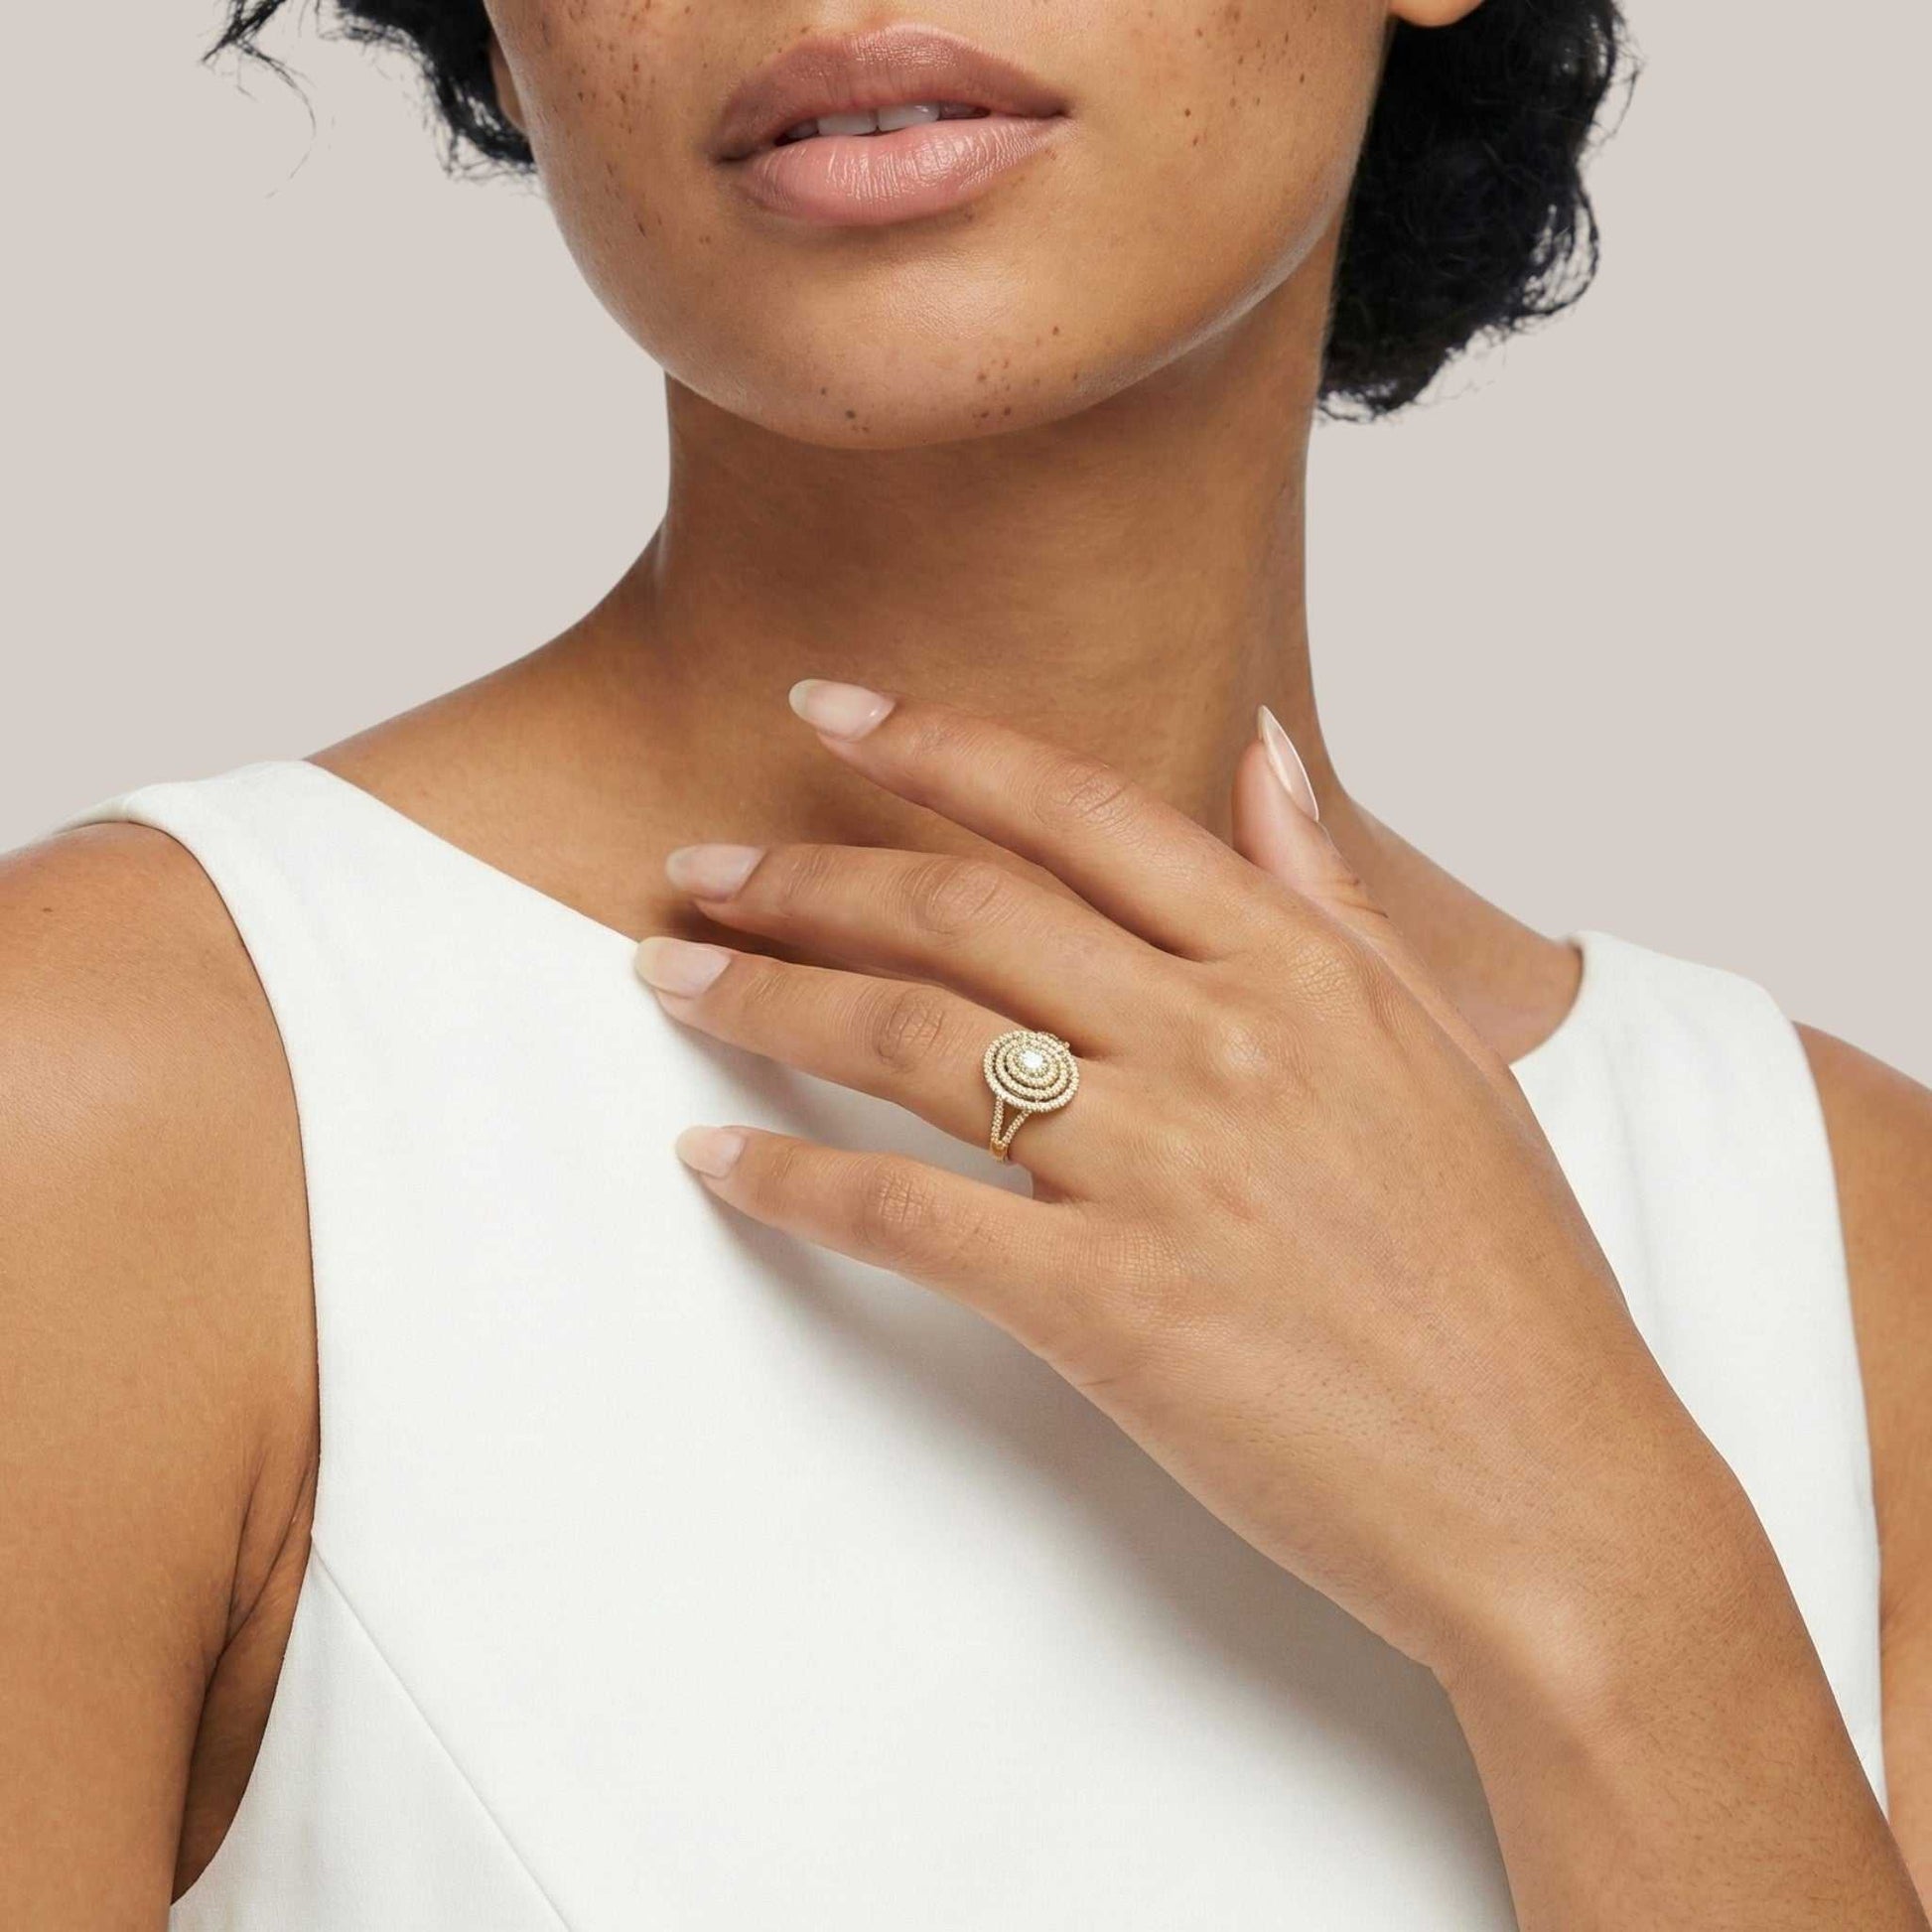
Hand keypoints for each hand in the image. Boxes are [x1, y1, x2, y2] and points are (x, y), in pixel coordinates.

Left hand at [636, 681, 1740, 1686]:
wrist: (1554, 1488)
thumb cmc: (1505, 1278)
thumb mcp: (1439, 1050)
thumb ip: (1331, 893)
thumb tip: (1264, 753)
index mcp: (1301, 965)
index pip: (1078, 809)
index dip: (933, 744)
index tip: (827, 707)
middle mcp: (1221, 1038)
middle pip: (961, 911)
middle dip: (806, 873)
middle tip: (698, 865)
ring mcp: (1163, 1169)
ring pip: (910, 1039)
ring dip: (766, 999)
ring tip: (671, 975)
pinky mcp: (1110, 1306)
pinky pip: (909, 1217)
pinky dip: (793, 1184)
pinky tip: (715, 1158)